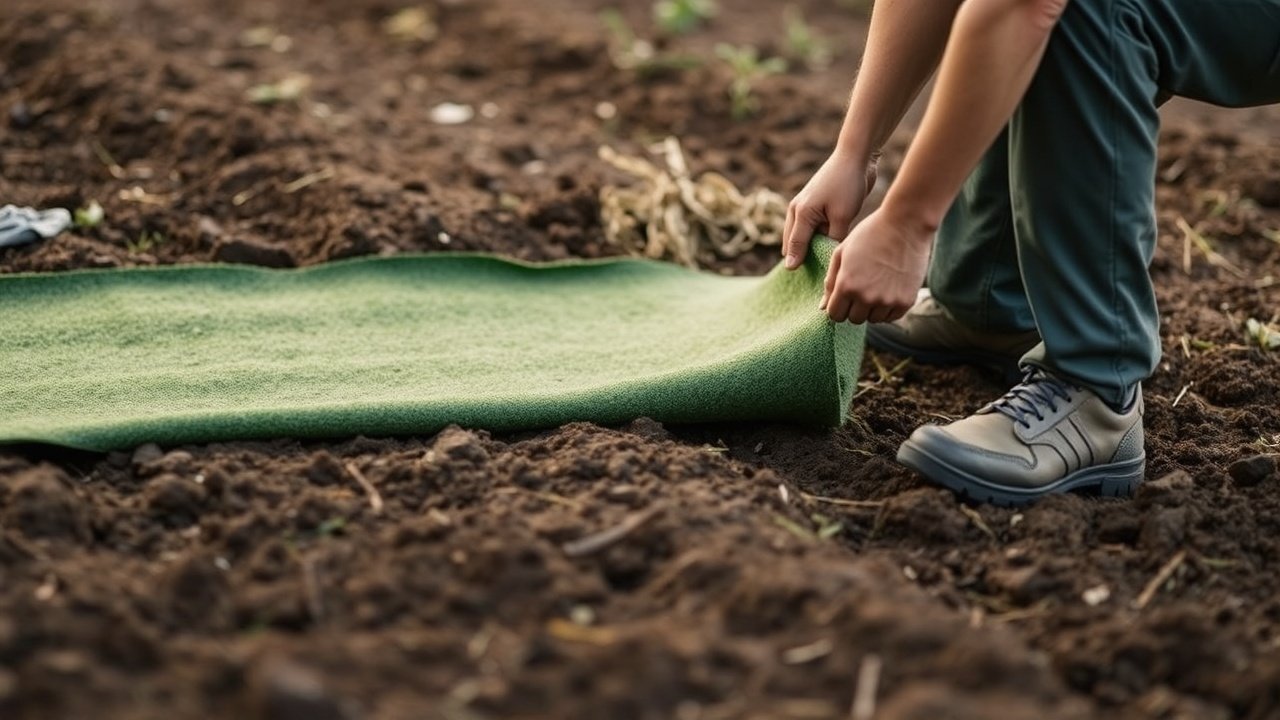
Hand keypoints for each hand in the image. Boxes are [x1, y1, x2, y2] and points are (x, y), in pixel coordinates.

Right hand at [782, 151, 878, 269]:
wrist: (854, 157)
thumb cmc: (848, 184)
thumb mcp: (842, 216)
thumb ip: (833, 238)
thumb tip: (828, 255)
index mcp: (801, 213)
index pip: (795, 245)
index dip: (796, 262)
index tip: (793, 275)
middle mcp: (797, 210)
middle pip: (792, 242)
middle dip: (799, 257)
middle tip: (808, 277)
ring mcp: (804, 207)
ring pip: (800, 235)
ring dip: (807, 248)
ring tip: (816, 267)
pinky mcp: (814, 206)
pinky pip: (810, 228)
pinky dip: (814, 239)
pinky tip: (825, 249)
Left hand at [820, 204, 931, 323]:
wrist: (906, 224)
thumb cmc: (870, 234)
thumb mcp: (842, 252)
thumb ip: (831, 281)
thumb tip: (823, 306)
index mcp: (846, 285)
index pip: (835, 314)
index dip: (837, 306)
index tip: (843, 295)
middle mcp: (866, 297)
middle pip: (854, 319)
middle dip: (853, 307)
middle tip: (861, 287)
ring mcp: (887, 301)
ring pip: (873, 319)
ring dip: (871, 308)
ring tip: (876, 286)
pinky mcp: (906, 301)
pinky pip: (891, 317)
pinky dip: (887, 308)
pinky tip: (888, 290)